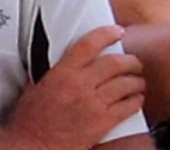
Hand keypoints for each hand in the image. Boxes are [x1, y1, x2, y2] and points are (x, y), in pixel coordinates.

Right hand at [7, 25, 145, 149]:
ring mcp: (93, 104)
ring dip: (136, 81)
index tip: (117, 31)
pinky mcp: (102, 123)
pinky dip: (136, 101)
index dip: (106, 34)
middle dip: (130, 61)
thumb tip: (47, 64)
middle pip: (114, 63)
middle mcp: (80, 85)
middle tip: (135, 63)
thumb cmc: (30, 122)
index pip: (89, 45)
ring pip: (125, 84)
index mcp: (62, 73)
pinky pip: (127, 108)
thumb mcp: (32, 89)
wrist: (33, 146)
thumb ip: (45, 74)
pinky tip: (137, 100)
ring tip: (139, 82)